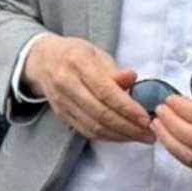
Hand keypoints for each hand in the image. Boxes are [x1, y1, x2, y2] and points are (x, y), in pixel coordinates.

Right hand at [23, 35, 150, 143]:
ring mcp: (61, 101)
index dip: (127, 107)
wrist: (42, 60)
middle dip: (128, 126)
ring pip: (93, 126)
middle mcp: (66, 83)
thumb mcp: (95, 53)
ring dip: (120, 135)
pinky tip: (123, 136)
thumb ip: (114, 70)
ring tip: (141, 137)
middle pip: (100, 112)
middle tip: (150, 132)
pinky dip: (107, 137)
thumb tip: (133, 79)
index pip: (104, 90)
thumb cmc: (75, 54)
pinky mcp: (61, 114)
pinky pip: (86, 131)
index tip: (146, 118)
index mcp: (77, 62)